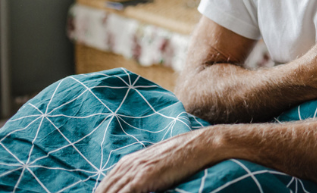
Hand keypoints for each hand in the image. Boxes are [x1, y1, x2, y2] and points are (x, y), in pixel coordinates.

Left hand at [96, 128, 219, 192]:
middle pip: (105, 188)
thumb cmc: (184, 154)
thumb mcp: (159, 162)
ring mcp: (136, 170)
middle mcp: (129, 164)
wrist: (200, 144)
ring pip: (110, 191)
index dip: (101, 192)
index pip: (106, 183)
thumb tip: (139, 184)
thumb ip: (145, 172)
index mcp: (130, 160)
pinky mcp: (144, 176)